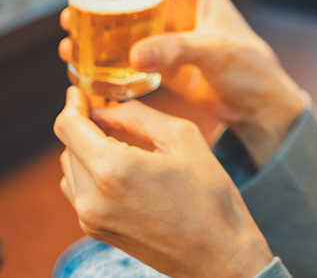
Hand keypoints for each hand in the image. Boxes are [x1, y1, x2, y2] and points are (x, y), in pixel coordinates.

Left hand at [55, 87, 272, 277]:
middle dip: (85, 125)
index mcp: (113, 170)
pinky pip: (80, 192)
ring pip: (71, 169)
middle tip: (109, 110)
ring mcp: (91, 219)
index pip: (69, 126)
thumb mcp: (184, 140)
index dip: (74, 103)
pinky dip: (92, 172)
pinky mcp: (97, 231)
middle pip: (68, 147)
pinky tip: (122, 167)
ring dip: (87, 149)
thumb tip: (108, 107)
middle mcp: (92, 198)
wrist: (219, 254)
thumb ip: (139, 116)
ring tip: (119, 139)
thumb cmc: (210, 197)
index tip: (84, 92)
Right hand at [60, 0, 304, 166]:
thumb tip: (134, 55)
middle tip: (72, 16)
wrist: (260, 107)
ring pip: (125, 29)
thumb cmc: (252, 68)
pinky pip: (129, 58)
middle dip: (100, 4)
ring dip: (97, 34)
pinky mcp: (164, 65)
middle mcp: (179, 11)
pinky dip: (108, 61)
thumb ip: (176, 50)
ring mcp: (169, 38)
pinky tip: (83, 66)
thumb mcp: (216, 51)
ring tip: (70, 42)